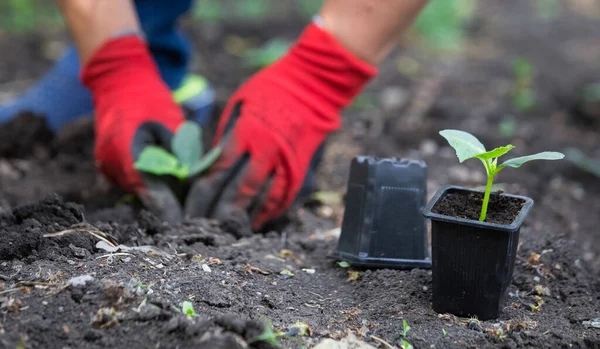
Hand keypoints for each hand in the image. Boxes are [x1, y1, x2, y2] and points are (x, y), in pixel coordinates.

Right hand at [82, 35, 185, 222]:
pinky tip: (170, 179)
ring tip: (188, 196)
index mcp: (129, 156)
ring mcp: (109, 169)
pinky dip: (151, 184)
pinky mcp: (110, 168)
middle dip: (170, 206)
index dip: (171, 213)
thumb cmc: (150, 100)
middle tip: (196, 214)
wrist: (119, 81)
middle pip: (146, 199)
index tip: (189, 225)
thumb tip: (194, 184)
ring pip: (140, 193)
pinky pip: (134, 183)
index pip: (152, 196)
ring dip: (161, 194)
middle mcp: (114, 167)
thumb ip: (180, 156)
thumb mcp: (171, 125)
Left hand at [184, 23, 375, 229]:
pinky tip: (261, 220)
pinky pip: (287, 194)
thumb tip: (213, 162)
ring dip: (248, 215)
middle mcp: (266, 149)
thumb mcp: (239, 104)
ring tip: (233, 230)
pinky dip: (273, 210)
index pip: (220, 169)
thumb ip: (227, 135)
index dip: (204, 191)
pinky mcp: (302, 166)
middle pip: (240, 188)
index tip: (193, 208)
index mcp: (246, 131)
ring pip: (265, 196)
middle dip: (221, 211)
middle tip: (207, 227)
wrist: (312, 84)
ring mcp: (286, 160)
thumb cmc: (270, 89)